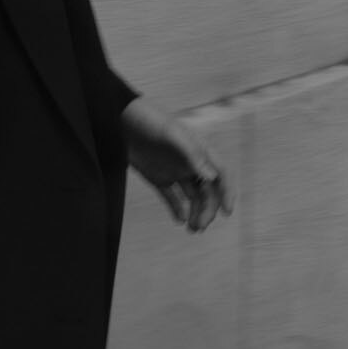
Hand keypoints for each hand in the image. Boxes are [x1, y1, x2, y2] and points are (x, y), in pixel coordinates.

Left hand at [119, 95, 231, 232]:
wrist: (119, 120)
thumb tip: (212, 176)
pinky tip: (179, 220)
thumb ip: (192, 155)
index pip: (221, 173)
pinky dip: (177, 209)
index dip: (227, 192)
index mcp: (200, 150)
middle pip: (208, 191)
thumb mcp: (172, 135)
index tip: (227, 211)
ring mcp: (175, 171)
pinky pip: (172, 197)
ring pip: (192, 197)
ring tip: (192, 228)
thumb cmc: (149, 121)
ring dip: (195, 213)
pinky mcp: (159, 178)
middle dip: (207, 210)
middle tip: (199, 226)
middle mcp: (191, 163)